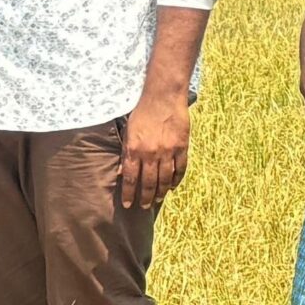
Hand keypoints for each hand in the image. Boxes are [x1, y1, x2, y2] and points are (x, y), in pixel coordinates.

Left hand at [119, 92, 190, 210]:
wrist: (163, 98)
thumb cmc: (142, 114)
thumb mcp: (128, 134)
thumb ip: (126, 154)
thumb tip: (122, 173)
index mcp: (134, 150)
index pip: (131, 179)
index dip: (129, 193)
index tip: (128, 204)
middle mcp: (151, 154)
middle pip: (148, 182)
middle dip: (145, 197)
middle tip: (143, 206)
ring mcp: (168, 151)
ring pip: (165, 178)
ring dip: (161, 191)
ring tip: (156, 200)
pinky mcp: (182, 147)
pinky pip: (180, 168)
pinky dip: (177, 179)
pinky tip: (173, 186)